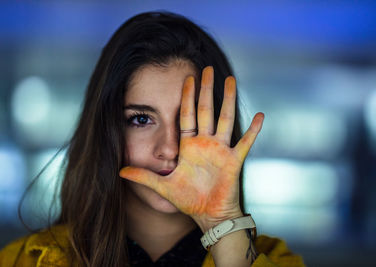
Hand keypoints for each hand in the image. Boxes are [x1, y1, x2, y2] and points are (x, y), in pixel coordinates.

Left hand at [120, 66, 263, 230]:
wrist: (207, 214)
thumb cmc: (188, 199)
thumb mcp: (163, 186)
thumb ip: (143, 177)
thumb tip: (119, 171)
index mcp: (189, 145)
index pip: (187, 115)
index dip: (186, 97)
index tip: (187, 78)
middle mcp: (205, 143)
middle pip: (206, 110)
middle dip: (206, 89)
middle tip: (207, 68)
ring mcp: (221, 150)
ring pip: (225, 119)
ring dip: (228, 99)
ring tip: (231, 79)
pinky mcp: (234, 161)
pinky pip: (246, 142)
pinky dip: (253, 130)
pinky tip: (260, 115)